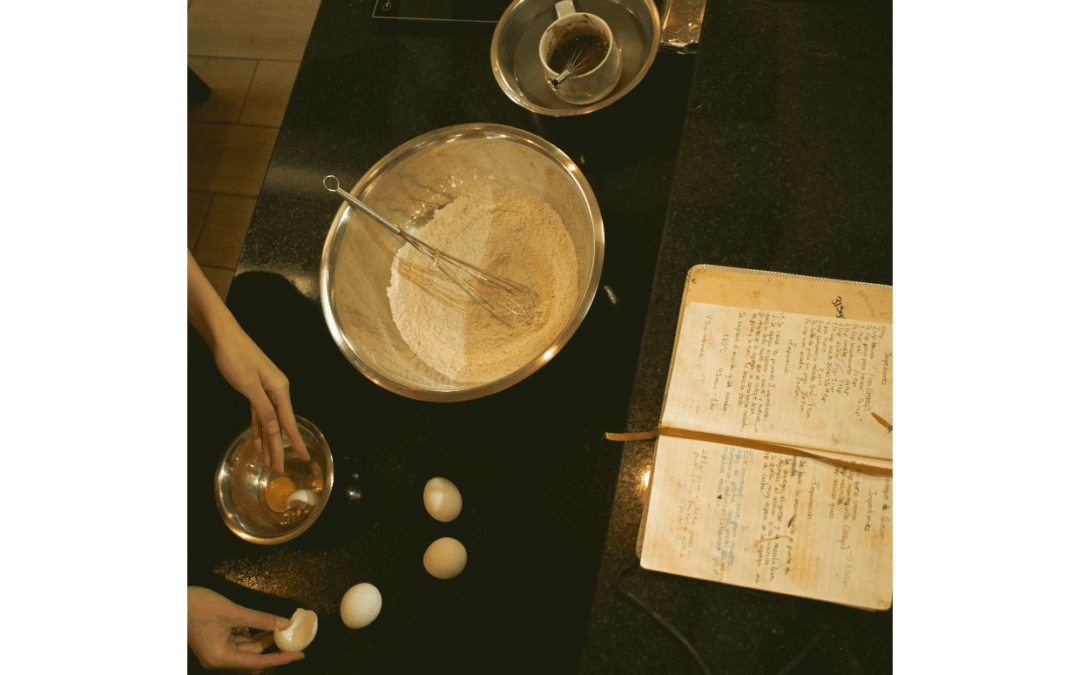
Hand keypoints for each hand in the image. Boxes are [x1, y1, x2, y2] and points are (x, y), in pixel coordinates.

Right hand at [188, 587, 303, 672]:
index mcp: (220, 658)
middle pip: (254, 661)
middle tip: (295, 644)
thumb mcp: (232, 612)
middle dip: (275, 652)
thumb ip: (260, 619)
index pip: (258, 663)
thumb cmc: (196, 606)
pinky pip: (241, 643)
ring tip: (284, 631)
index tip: (299, 654)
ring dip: (266, 642)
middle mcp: (219, 659)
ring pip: (248, 651)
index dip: (280, 659)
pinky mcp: (217, 642)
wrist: (173, 600)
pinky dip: (256, 636)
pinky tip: (268, 627)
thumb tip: (284, 624)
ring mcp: (218, 651)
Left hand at [210, 319, 309, 474]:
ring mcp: (265, 389)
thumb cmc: (236, 356)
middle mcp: (276, 390)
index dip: (294, 442)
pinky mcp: (255, 388)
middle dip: (279, 448)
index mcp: (279, 389)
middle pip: (279, 424)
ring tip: (268, 461)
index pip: (287, 422)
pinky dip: (258, 428)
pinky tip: (258, 441)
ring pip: (269, 421)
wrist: (224, 336)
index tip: (303, 456)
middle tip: (280, 468)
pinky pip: (259, 413)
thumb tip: (275, 428)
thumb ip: (263, 408)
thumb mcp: (249, 385)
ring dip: (267, 441)